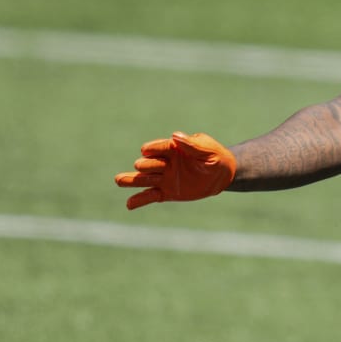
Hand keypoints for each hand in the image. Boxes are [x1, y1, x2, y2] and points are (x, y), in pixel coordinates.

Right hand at [115, 131, 237, 209]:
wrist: (222, 175)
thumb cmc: (215, 158)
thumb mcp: (207, 150)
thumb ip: (192, 145)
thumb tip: (175, 136)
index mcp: (173, 149)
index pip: (157, 147)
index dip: (152, 149)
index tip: (146, 150)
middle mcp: (164, 163)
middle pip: (148, 164)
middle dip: (147, 166)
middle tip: (150, 167)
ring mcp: (163, 178)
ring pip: (143, 179)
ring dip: (131, 180)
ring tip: (118, 180)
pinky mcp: (165, 192)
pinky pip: (149, 197)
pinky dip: (139, 200)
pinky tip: (129, 205)